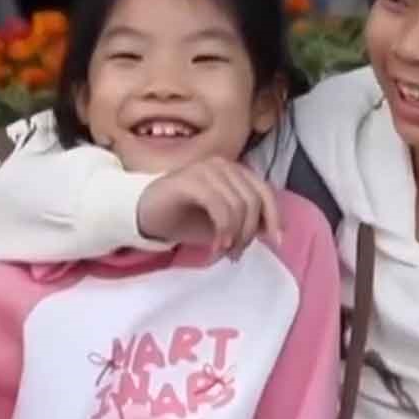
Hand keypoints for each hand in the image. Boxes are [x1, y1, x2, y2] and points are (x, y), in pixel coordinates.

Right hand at [137, 156, 281, 257]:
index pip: (264, 191)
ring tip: (224, 251)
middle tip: (236, 253)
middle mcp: (222, 165)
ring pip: (239, 204)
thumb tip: (270, 230)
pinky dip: (224, 230)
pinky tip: (217, 245)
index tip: (275, 242)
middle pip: (254, 200)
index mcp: (233, 171)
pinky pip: (219, 206)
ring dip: (236, 235)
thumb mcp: (221, 223)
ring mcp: (205, 170)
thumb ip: (245, 221)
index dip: (274, 216)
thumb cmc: (182, 217)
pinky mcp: (190, 180)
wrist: (142, 213)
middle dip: (250, 232)